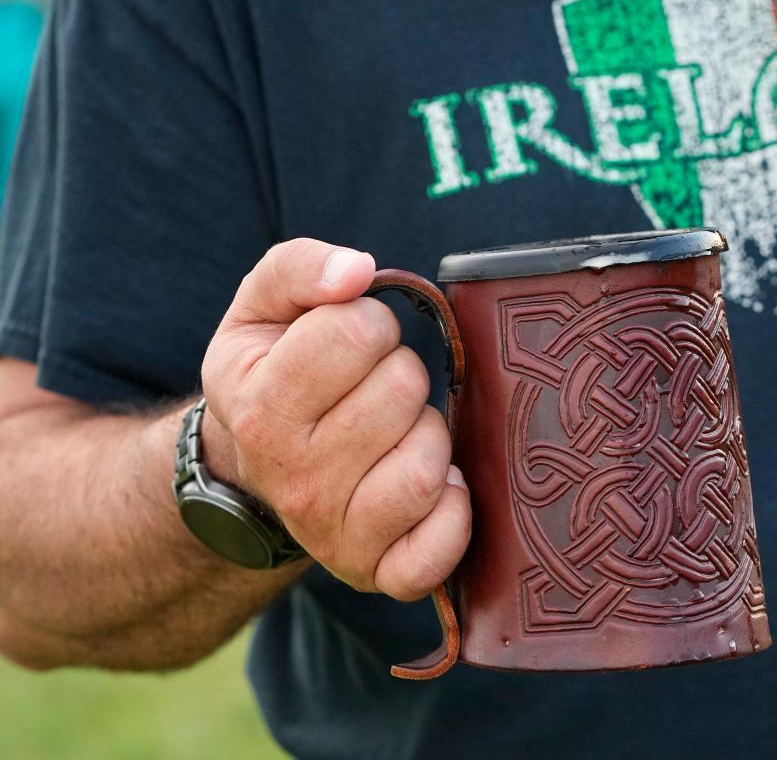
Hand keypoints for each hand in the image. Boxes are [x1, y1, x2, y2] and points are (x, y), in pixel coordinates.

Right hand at [199, 239, 469, 599]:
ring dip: (429, 435)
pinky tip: (434, 486)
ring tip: (397, 433)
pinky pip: (439, 548)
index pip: (354, 333)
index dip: (367, 324)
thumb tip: (356, 271)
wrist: (256, 472)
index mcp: (261, 408)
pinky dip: (452, 513)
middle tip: (375, 389)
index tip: (351, 342)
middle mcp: (294, 479)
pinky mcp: (379, 574)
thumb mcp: (263, 310)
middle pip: (403, 391)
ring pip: (427, 465)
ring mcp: (335, 535)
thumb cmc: (273, 375)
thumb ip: (300, 269)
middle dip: (400, 374)